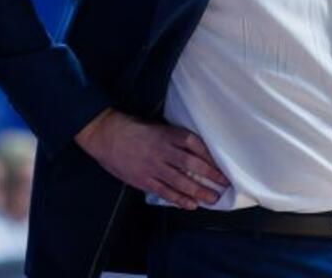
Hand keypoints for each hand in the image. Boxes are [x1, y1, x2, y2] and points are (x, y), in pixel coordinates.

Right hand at [75, 109, 229, 209]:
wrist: (107, 136)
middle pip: (191, 164)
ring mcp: (153, 167)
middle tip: (224, 184)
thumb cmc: (134, 129)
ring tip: (213, 198)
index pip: (194, 144)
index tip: (221, 165)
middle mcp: (163, 151)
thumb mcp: (157, 127)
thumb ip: (174, 138)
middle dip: (210, 175)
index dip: (209, 156)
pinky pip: (165, 192)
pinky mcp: (144, 180)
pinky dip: (179, 199)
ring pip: (180, 181)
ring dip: (199, 191)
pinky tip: (191, 205)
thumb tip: (197, 151)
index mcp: (168, 134)